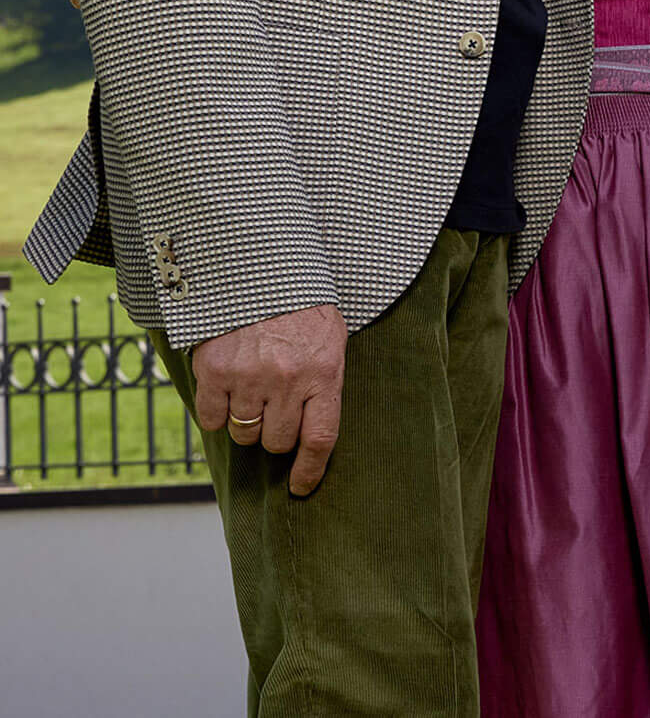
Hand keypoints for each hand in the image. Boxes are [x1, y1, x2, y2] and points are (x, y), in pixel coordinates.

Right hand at [192, 304, 347, 495]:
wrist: (260, 268)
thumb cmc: (301, 306)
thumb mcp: (329, 337)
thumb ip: (323, 381)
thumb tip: (312, 436)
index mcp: (324, 371)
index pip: (321, 438)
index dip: (310, 471)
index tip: (301, 488)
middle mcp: (288, 379)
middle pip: (278, 442)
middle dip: (276, 431)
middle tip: (275, 403)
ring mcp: (250, 377)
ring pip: (245, 434)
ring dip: (248, 420)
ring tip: (253, 386)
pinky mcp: (215, 372)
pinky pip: (213, 420)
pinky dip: (217, 412)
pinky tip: (226, 385)